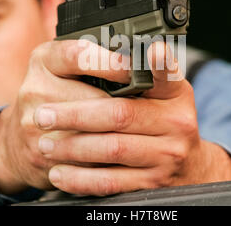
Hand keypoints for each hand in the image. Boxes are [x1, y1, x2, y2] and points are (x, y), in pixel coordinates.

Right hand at [0, 39, 129, 193]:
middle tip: (148, 110)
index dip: (111, 63)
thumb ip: (94, 61)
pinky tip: (119, 155)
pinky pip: (85, 157)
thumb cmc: (52, 95)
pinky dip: (107, 158)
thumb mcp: (64, 67)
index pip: (79, 56)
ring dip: (120, 134)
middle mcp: (35, 88)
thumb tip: (143, 58)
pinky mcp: (39, 153)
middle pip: (93, 98)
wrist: (16, 139)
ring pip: (93, 132)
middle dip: (125, 106)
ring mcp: (34, 123)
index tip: (134, 69)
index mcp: (45, 60)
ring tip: (138, 133)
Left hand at [34, 41, 230, 195]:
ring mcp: (168, 155)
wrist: (188, 167)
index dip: (156, 64)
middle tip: (42, 116)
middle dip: (75, 115)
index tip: (149, 52)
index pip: (164, 74)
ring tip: (45, 143)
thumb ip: (141, 74)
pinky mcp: (154, 183)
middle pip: (120, 114)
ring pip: (112, 148)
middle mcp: (177, 122)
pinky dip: (80, 179)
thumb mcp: (162, 93)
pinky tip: (60, 173)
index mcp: (175, 93)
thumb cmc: (161, 120)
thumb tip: (108, 48)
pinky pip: (111, 182)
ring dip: (72, 147)